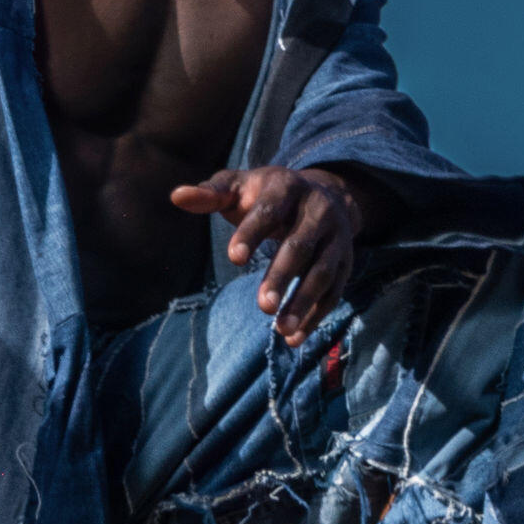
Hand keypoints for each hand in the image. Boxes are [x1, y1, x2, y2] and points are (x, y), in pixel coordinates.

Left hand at [168, 164, 370, 346]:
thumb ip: (210, 193)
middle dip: (282, 277)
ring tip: (281, 330)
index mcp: (287, 186)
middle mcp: (318, 211)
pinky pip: (335, 292)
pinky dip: (317, 316)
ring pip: (323, 272)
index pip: (270, 211)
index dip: (252, 233)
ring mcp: (337, 238)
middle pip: (301, 246)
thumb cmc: (266, 194)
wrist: (324, 194)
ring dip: (304, 302)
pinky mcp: (346, 262)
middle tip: (262, 307)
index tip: (234, 259)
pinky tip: (295, 338)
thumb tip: (176, 196)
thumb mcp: (238, 186)